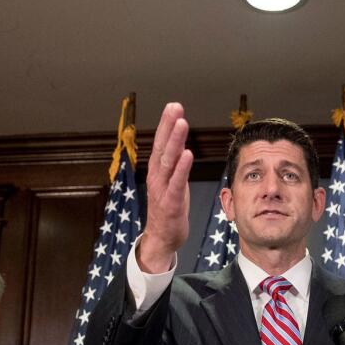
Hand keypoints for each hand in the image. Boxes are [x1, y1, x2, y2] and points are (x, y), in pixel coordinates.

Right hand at [138, 102, 193, 272]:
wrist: (162, 238)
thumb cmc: (169, 206)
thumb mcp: (172, 179)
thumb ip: (174, 160)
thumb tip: (180, 139)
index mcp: (157, 170)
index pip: (161, 142)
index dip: (166, 124)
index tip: (173, 106)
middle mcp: (157, 176)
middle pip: (162, 147)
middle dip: (168, 126)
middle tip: (174, 107)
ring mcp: (162, 189)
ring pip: (168, 162)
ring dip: (175, 142)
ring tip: (182, 124)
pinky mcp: (170, 203)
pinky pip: (176, 183)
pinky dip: (181, 169)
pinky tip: (188, 155)